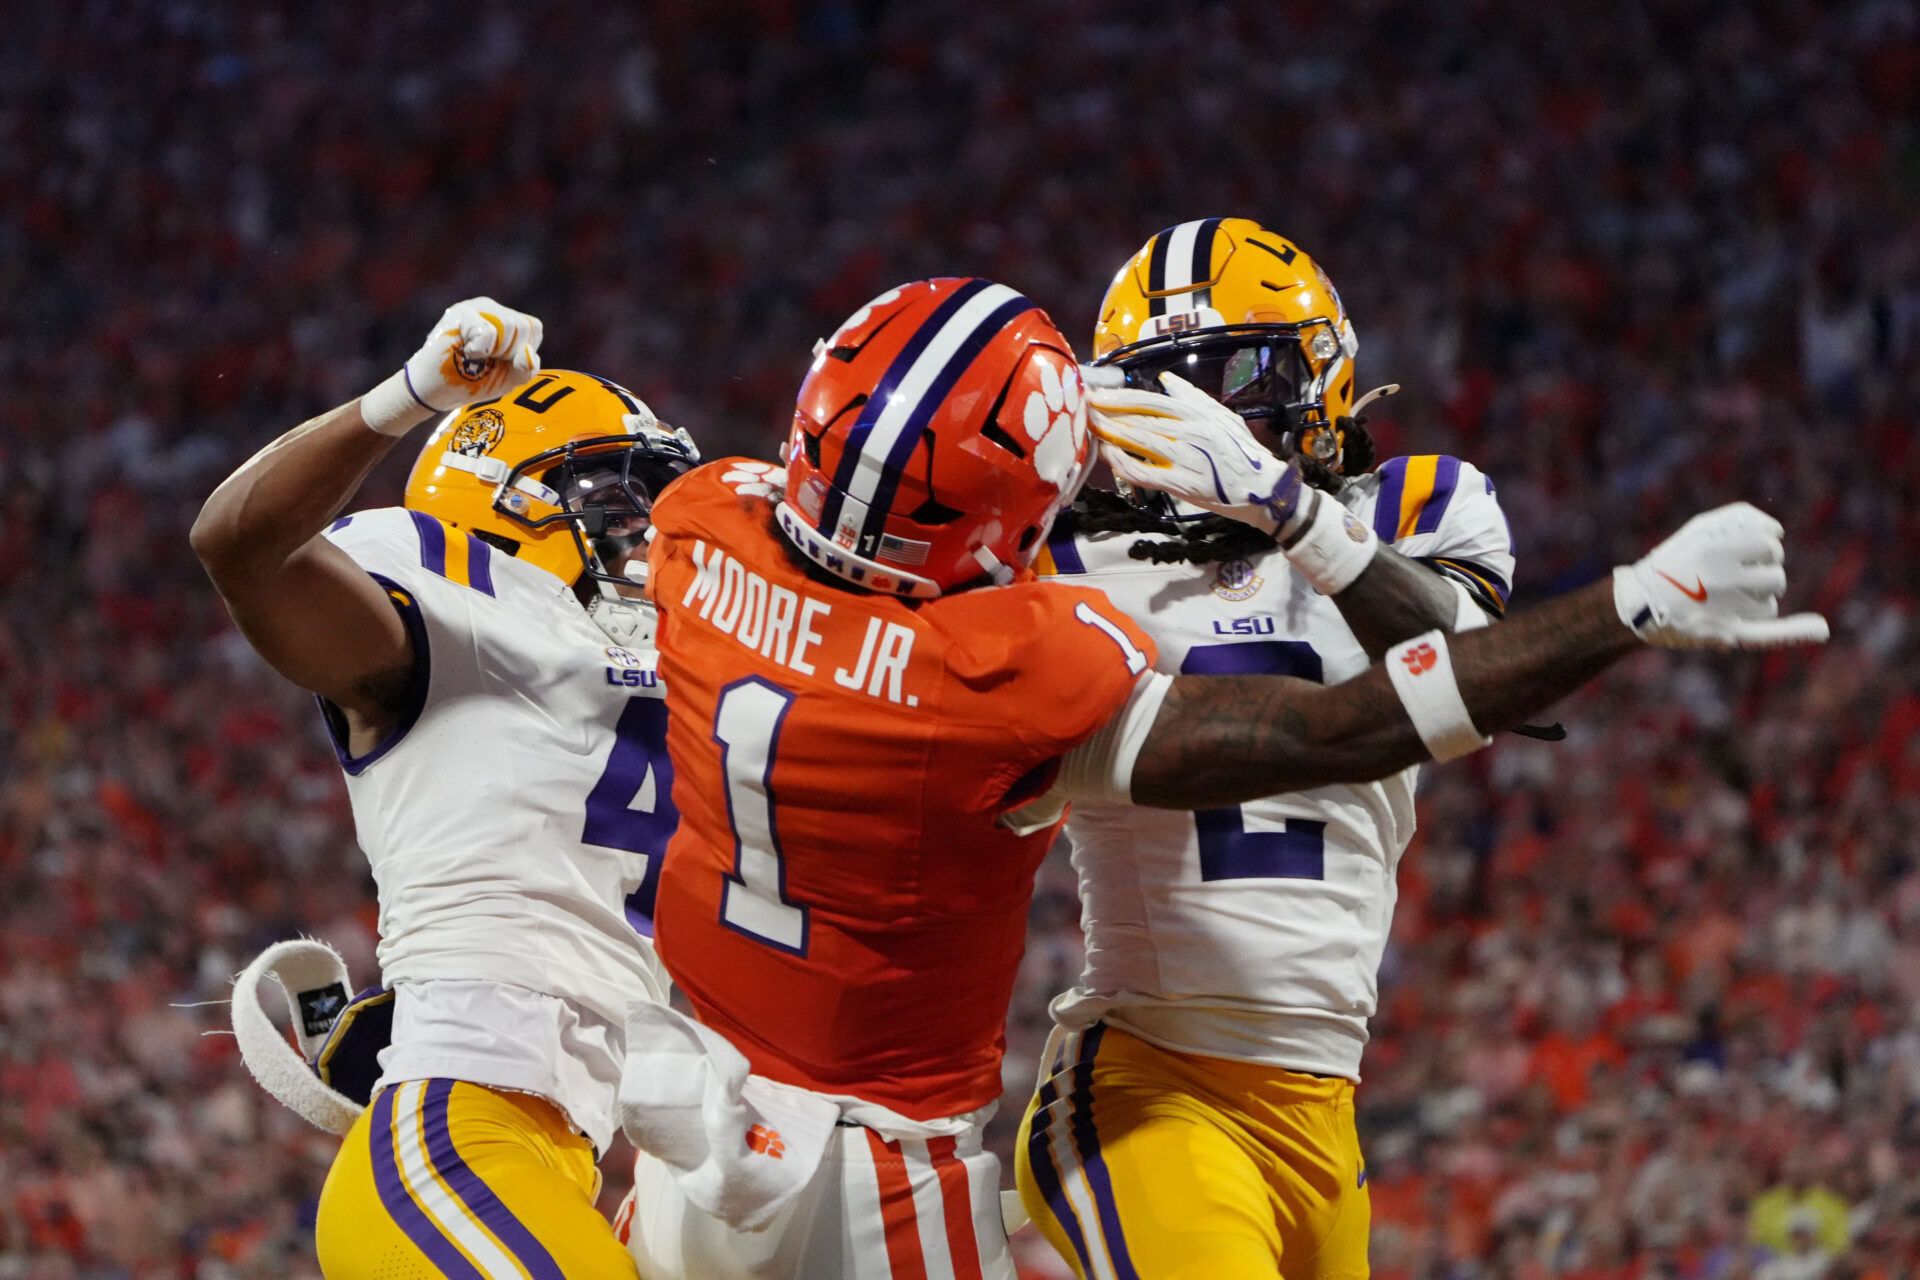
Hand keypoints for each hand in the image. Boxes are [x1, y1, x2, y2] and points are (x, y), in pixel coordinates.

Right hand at [400, 297, 543, 411]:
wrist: (436, 390)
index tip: (501, 361)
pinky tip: (465, 352)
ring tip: (474, 356)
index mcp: (505, 318)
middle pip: (523, 326)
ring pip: (509, 326)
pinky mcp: (459, 313)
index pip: (533, 328)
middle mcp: (491, 308)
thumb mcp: (509, 378)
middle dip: (509, 353)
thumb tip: (527, 353)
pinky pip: (488, 331)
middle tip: (484, 360)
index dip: (523, 352)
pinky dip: (480, 350)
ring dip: (494, 351)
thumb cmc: (472, 382)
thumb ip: (527, 368)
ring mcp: (474, 307)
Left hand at [1087, 370, 1309, 535]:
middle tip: (1081, 407)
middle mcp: (1189, 431)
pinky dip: (1123, 463)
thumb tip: (1166, 380)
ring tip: (1088, 427)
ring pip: (1138, 442)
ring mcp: (1185, 457)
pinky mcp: (1182, 483)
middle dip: (1107, 412)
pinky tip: (1109, 456)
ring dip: (1110, 434)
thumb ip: (1192, 396)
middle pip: (1138, 419)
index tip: (1098, 393)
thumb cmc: (1242, 452)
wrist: (1263, 489)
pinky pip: (1145, 472)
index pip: (1149, 400)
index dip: (1120, 396)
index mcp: (1196, 413)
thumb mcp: (1221, 416)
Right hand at [1613, 503, 1828, 648]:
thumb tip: (1779, 530)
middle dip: (1764, 574)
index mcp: (1714, 549)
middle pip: (1775, 573)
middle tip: (1737, 577)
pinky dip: (1797, 631)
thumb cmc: (1674, 561)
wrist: (1637, 603)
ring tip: (1729, 600)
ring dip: (1758, 599)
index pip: (1770, 543)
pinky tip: (1820, 628)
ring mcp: (1724, 608)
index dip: (1766, 547)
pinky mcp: (1725, 633)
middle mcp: (1720, 578)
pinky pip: (1769, 632)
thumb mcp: (1699, 528)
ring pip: (1770, 602)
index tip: (1751, 551)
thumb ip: (1739, 519)